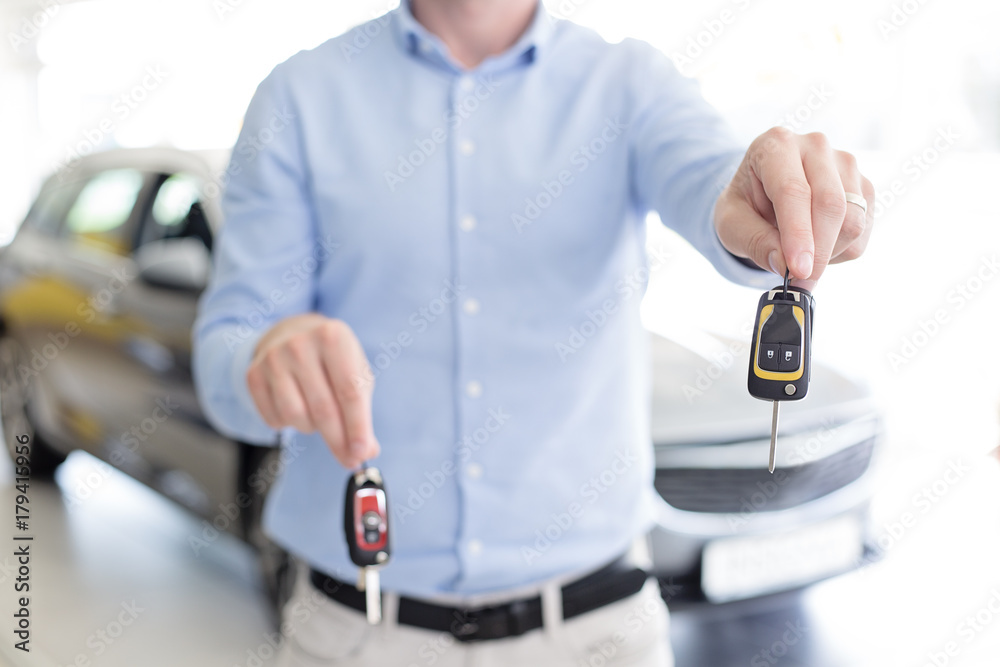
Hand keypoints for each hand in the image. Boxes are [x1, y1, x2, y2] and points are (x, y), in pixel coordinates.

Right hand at [246, 314, 378, 468]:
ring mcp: (273, 358)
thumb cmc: (333, 361)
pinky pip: (274, 419)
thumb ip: (363, 412)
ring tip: (318, 414)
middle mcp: (300, 344)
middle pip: (323, 409)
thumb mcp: (355, 374)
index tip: (361, 453)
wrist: (293, 335)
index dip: (357, 427)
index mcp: (333, 337)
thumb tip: (366, 451)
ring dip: (312, 428)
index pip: (349, 392)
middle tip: (350, 459)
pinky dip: (289, 424)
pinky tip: (297, 406)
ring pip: (296, 417)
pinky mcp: (253, 374)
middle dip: (338, 441)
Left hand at [714, 128, 874, 289]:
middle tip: (801, 280)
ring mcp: (845, 164)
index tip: (799, 270)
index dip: (799, 234)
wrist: (762, 194)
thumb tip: (786, 265)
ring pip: (853, 219)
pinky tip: (817, 245)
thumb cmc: (745, 206)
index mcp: (776, 145)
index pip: (793, 191)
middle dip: (818, 250)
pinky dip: (841, 250)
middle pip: (830, 203)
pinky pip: (864, 230)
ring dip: (829, 252)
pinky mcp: (863, 186)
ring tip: (800, 253)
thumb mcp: (731, 224)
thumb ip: (755, 242)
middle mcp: (815, 146)